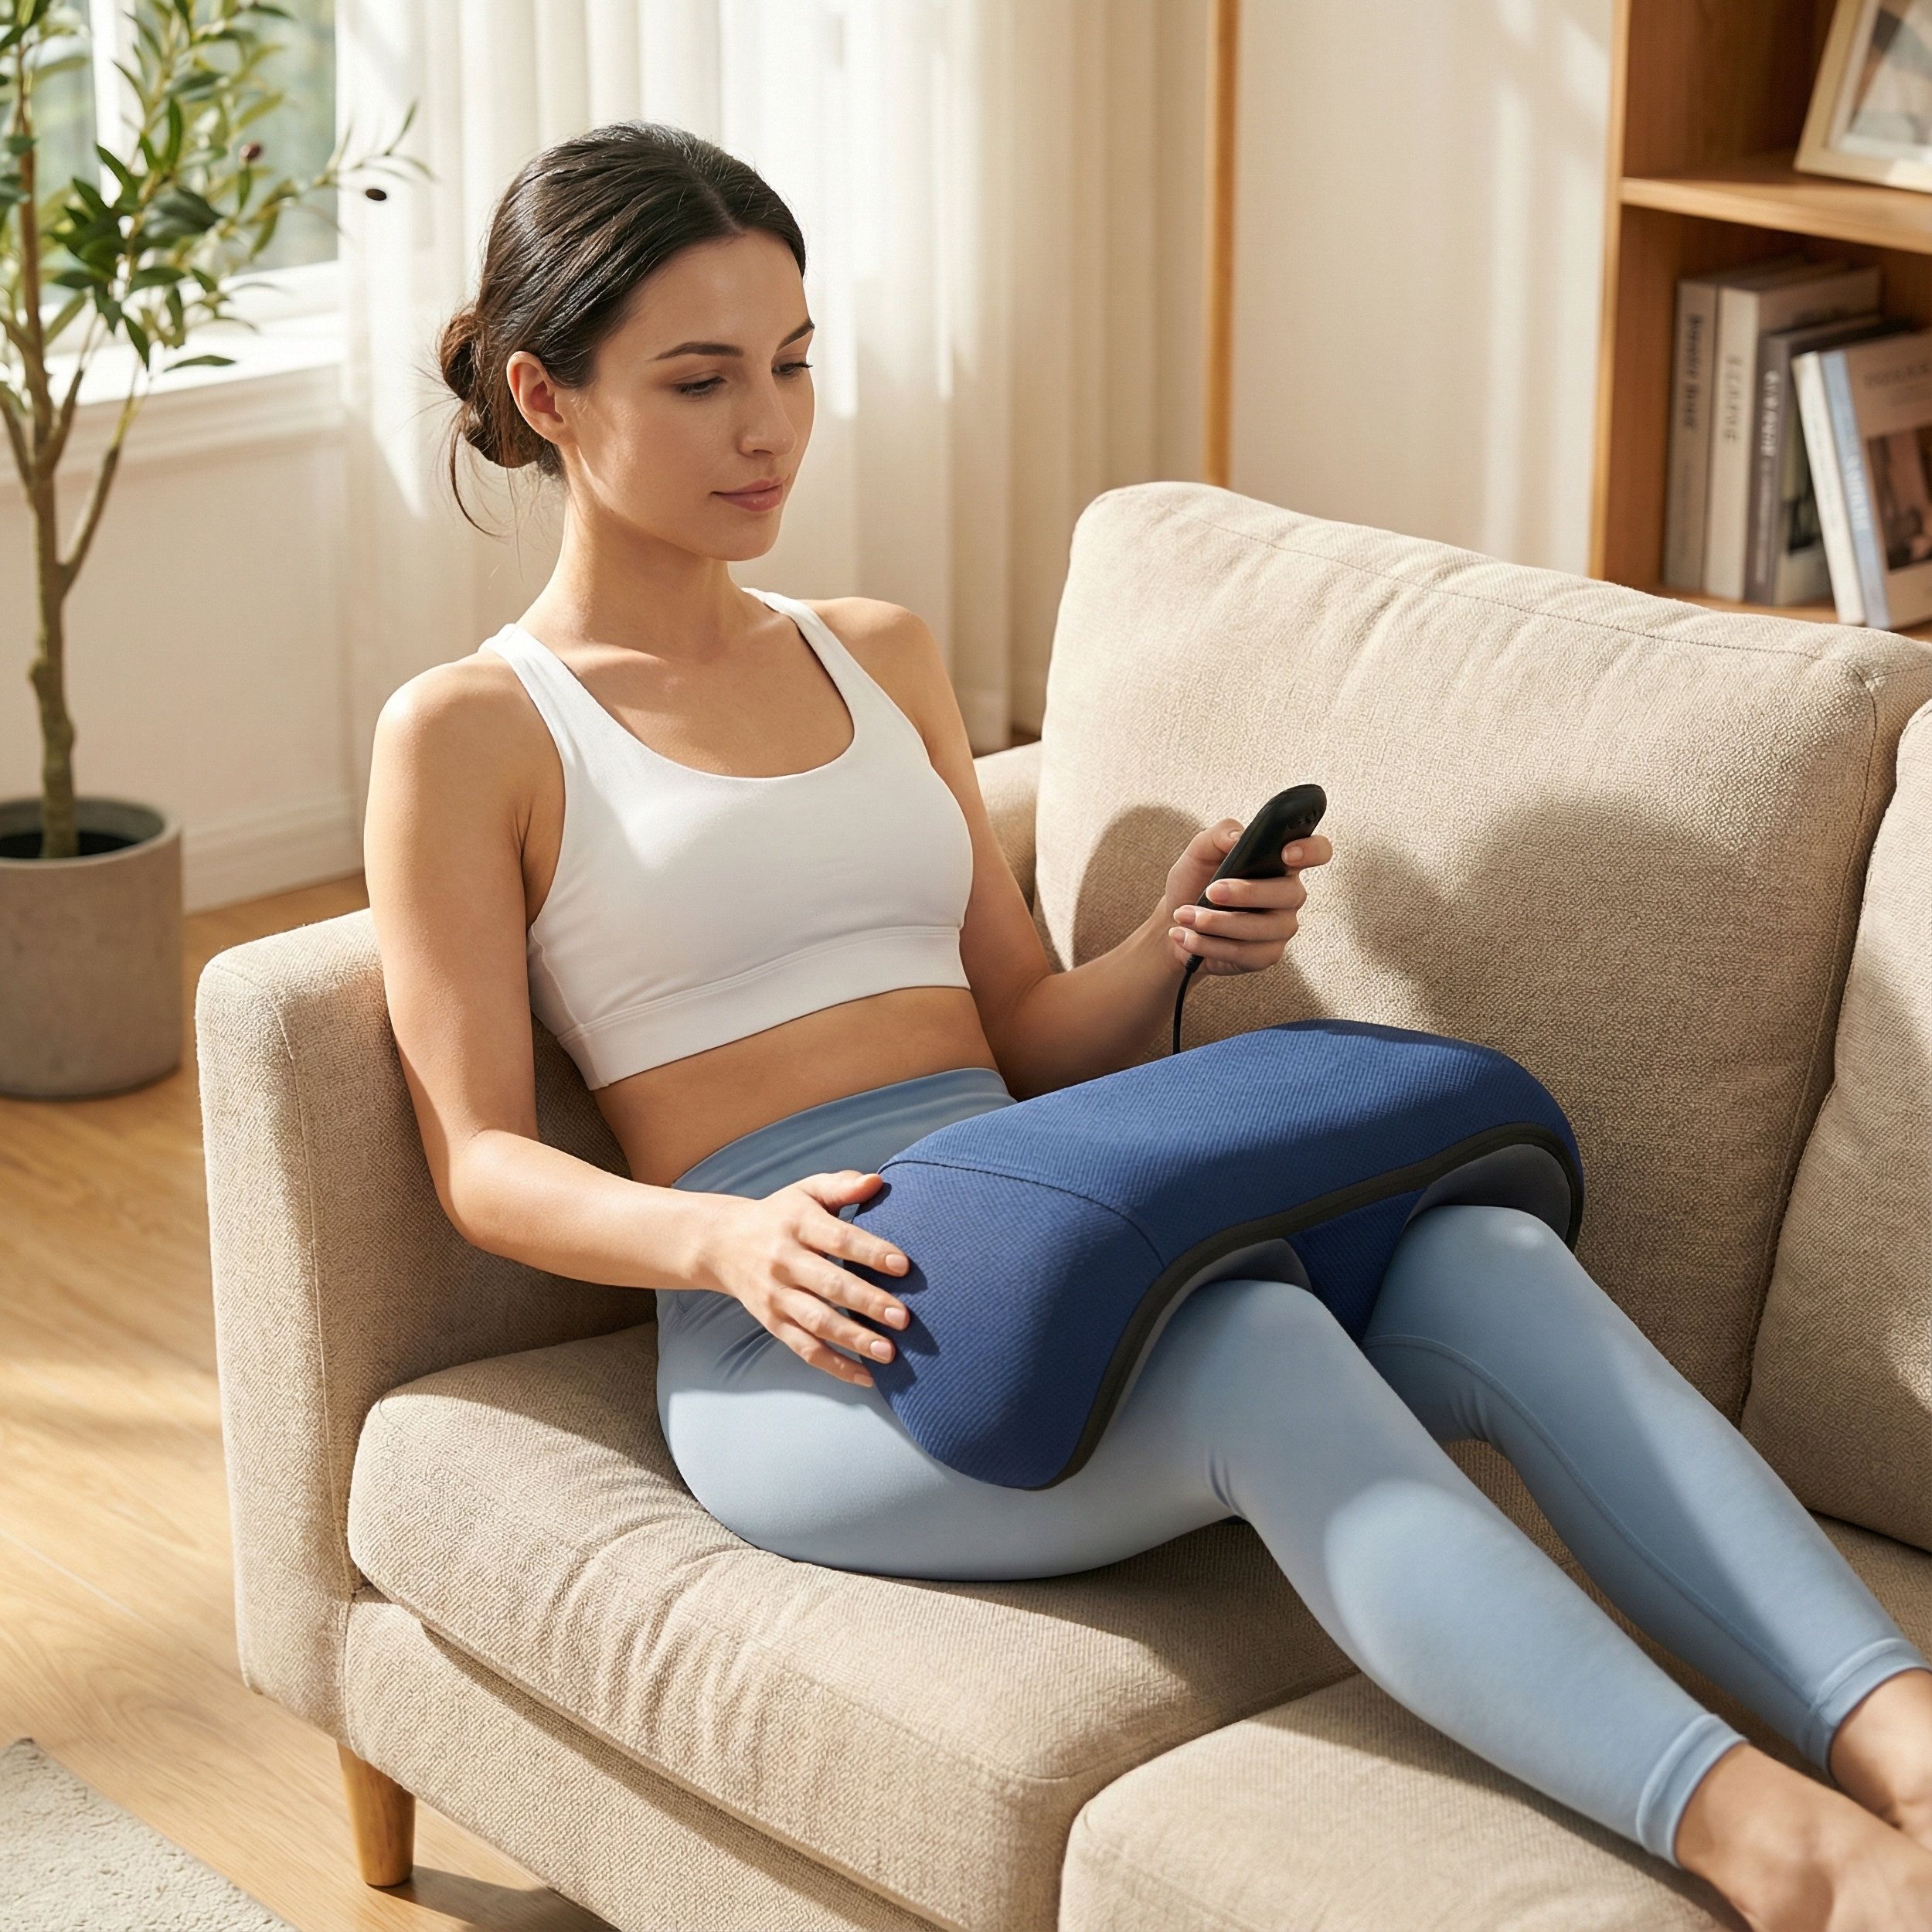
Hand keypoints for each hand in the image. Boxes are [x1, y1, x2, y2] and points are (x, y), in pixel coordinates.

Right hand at [694, 1169, 912, 1387]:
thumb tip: (878, 1181)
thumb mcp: (806, 1191)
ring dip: (854, 1340)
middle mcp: (785, 1261)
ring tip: (889, 1352)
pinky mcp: (773, 1323)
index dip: (871, 1252)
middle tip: (904, 1317)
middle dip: (868, 1302)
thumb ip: (842, 1186)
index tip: (903, 1265)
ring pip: (817, 1323)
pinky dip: (835, 1365)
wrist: (721, 1243)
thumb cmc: (779, 1214)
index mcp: (798, 1224)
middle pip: (830, 1285)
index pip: (839, 1239)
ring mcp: (777, 1296)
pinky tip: (865, 1376)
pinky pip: (804, 1349)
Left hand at [1154, 819, 1333, 976]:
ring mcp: (1281, 927)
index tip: (1286, 853)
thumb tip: (1239, 837)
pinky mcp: (1266, 955)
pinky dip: (1209, 945)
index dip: (1311, 851)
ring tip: (1185, 915)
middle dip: (1246, 893)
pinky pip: (1244, 952)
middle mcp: (1289, 894)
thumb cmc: (1196, 881)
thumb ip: (1220, 834)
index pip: (1317, 851)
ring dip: (1217, 922)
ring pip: (1261, 927)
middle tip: (1211, 891)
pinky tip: (1186, 936)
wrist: (1177, 921)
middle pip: (1287, 893)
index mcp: (1281, 862)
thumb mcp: (1201, 851)